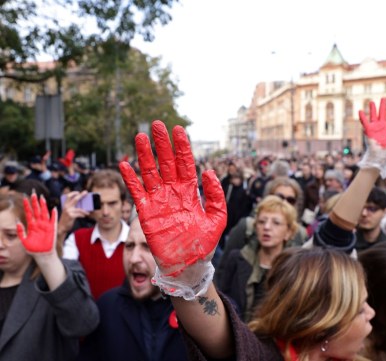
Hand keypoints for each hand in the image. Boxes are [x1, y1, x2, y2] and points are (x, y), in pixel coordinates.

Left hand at [17, 194, 56, 253]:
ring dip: (43, 205)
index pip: (29, 212)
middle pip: (37, 210)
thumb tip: (17, 221)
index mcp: (31, 225)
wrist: (41, 255)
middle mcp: (38, 223)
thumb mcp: (23, 240)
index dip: (27, 205)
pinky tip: (53, 209)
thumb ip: (21, 231)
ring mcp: (46, 225)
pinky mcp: (52, 229)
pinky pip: (53, 220)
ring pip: (44, 213)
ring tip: (41, 198)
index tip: (25, 197)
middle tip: (33, 193)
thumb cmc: (32, 249)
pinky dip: (54, 215)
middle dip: (35, 202)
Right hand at [58, 191, 89, 236]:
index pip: (68, 196)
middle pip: (75, 199)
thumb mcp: (68, 212)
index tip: (78, 192)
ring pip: (79, 209)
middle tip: (86, 192)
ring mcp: (68, 211)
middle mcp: (66, 207)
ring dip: (85, 211)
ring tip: (88, 212)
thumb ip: (72, 208)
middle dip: (81, 195)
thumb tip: (83, 205)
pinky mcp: (71, 216)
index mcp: (65, 205)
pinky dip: (83, 215)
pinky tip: (84, 216)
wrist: (62, 227)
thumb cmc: (66, 219)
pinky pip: (79, 214)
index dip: (73, 193)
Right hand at [119, 121, 226, 276]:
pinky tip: (125, 164)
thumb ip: (215, 196)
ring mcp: (158, 201)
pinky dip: (131, 179)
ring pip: (150, 173)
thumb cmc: (203, 243)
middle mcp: (173, 192)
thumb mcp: (217, 219)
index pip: (185, 164)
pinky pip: (137, 192)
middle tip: (157, 125)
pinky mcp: (146, 213)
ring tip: (139, 137)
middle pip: (166, 162)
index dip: (182, 147)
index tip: (178, 129)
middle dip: (162, 144)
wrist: (187, 265)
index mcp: (190, 192)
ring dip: (144, 155)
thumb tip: (208, 171)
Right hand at [359, 98, 385, 147]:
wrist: (380, 157)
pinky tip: (360, 111)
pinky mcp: (368, 131)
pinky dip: (362, 117)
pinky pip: (365, 122)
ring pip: (374, 116)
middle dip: (383, 106)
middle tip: (383, 98)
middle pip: (382, 114)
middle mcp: (382, 127)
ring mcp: (375, 128)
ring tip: (372, 102)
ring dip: (373, 109)